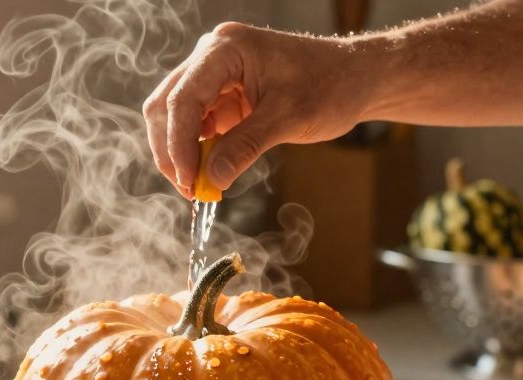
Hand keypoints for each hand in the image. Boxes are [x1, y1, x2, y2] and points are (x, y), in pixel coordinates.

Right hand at [143, 23, 367, 196]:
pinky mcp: (221, 95)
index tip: (189, 180)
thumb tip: (212, 179)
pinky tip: (208, 172)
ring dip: (180, 152)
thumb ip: (246, 146)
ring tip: (197, 185)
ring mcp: (214, 75)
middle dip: (171, 150)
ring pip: (174, 116)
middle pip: (167, 105)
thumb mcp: (289, 118)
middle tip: (188, 188)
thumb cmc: (330, 85)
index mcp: (226, 48)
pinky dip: (196, 151)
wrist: (355, 78)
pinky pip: (195, 125)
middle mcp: (212, 56)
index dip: (179, 143)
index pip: (184, 98)